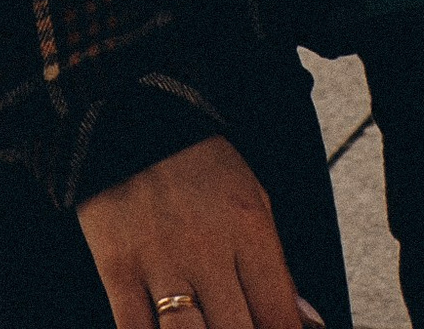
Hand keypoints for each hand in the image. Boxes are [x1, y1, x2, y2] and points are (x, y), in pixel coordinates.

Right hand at [77, 134, 322, 328]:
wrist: (131, 115)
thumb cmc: (200, 167)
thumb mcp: (253, 201)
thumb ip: (276, 269)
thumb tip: (306, 323)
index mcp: (249, 231)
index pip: (279, 316)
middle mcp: (207, 250)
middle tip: (236, 328)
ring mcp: (160, 262)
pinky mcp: (117, 268)